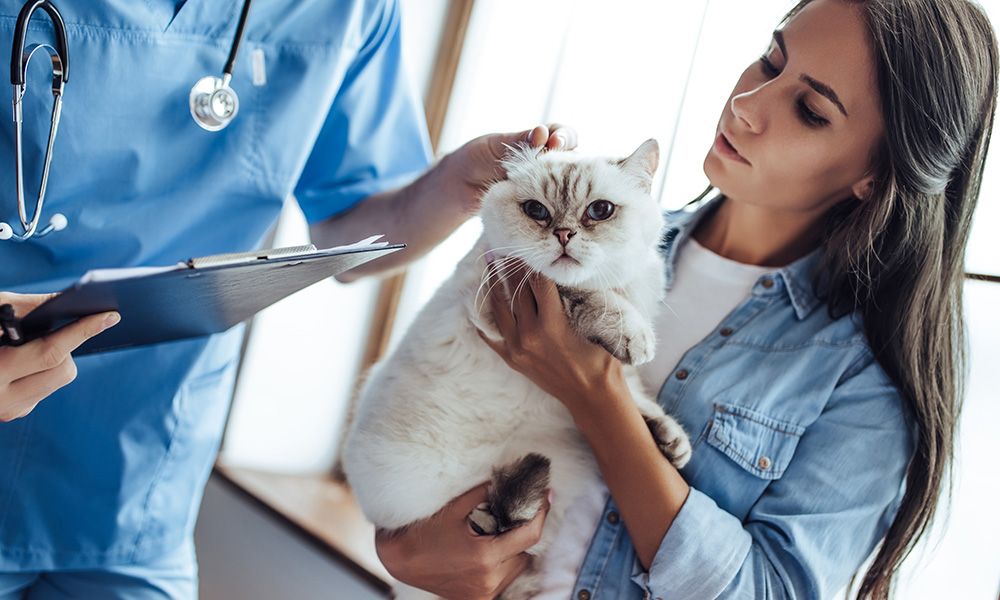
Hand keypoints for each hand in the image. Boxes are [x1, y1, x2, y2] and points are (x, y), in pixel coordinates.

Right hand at [0, 292, 119, 421]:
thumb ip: (24, 309)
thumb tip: (69, 300)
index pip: (51, 352)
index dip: (82, 331)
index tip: (109, 316)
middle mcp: (2, 399)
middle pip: (64, 371)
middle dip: (64, 347)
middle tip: (46, 332)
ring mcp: (7, 411)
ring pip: (58, 380)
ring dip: (52, 360)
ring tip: (21, 348)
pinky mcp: (12, 414)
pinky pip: (44, 387)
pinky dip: (39, 370)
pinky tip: (17, 361)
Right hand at [375, 482, 549, 599]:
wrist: (399, 560)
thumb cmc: (424, 532)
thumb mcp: (454, 508)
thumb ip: (483, 493)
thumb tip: (507, 479)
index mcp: (484, 556)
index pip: (529, 535)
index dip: (541, 513)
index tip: (546, 496)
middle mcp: (488, 579)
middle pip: (525, 552)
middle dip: (524, 531)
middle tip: (518, 511)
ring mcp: (483, 593)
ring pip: (516, 568)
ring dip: (514, 550)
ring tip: (499, 532)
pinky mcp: (477, 599)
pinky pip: (503, 579)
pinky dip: (503, 564)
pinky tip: (491, 549)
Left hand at [444, 124, 578, 213]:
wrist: (462, 187)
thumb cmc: (478, 159)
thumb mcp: (495, 145)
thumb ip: (520, 141)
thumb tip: (542, 133)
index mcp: (541, 141)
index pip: (563, 134)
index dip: (564, 137)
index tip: (555, 142)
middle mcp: (550, 162)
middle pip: (573, 158)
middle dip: (568, 160)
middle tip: (556, 163)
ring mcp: (547, 184)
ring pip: (568, 182)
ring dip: (566, 184)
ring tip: (556, 186)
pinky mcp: (541, 205)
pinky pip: (555, 204)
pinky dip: (555, 204)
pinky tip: (551, 207)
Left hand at [478, 261, 624, 413]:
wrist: (592, 397)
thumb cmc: (602, 360)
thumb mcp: (599, 324)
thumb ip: (592, 296)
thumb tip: (592, 269)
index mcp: (553, 324)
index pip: (538, 282)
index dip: (533, 262)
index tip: (528, 246)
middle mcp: (530, 335)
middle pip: (516, 291)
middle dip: (511, 267)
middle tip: (505, 246)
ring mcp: (518, 348)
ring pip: (499, 308)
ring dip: (494, 284)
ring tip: (491, 264)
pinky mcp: (512, 359)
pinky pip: (490, 335)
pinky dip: (484, 317)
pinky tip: (480, 301)